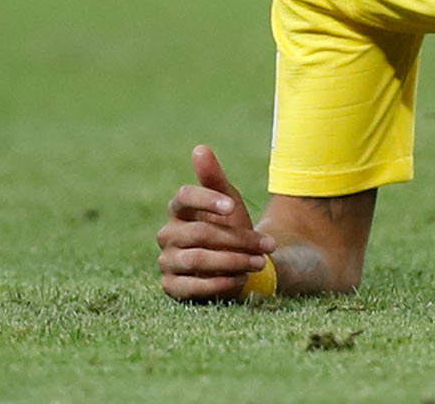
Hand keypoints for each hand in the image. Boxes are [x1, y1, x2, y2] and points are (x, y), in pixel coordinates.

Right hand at [156, 145, 275, 301]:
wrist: (235, 262)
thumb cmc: (229, 226)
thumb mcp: (228, 201)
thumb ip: (213, 178)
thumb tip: (200, 148)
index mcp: (178, 209)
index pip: (183, 197)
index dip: (207, 200)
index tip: (232, 206)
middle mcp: (167, 234)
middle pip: (200, 233)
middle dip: (238, 239)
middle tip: (267, 245)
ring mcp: (167, 261)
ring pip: (197, 259)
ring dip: (233, 261)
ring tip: (260, 262)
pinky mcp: (171, 286)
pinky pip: (191, 287)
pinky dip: (219, 283)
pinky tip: (241, 279)